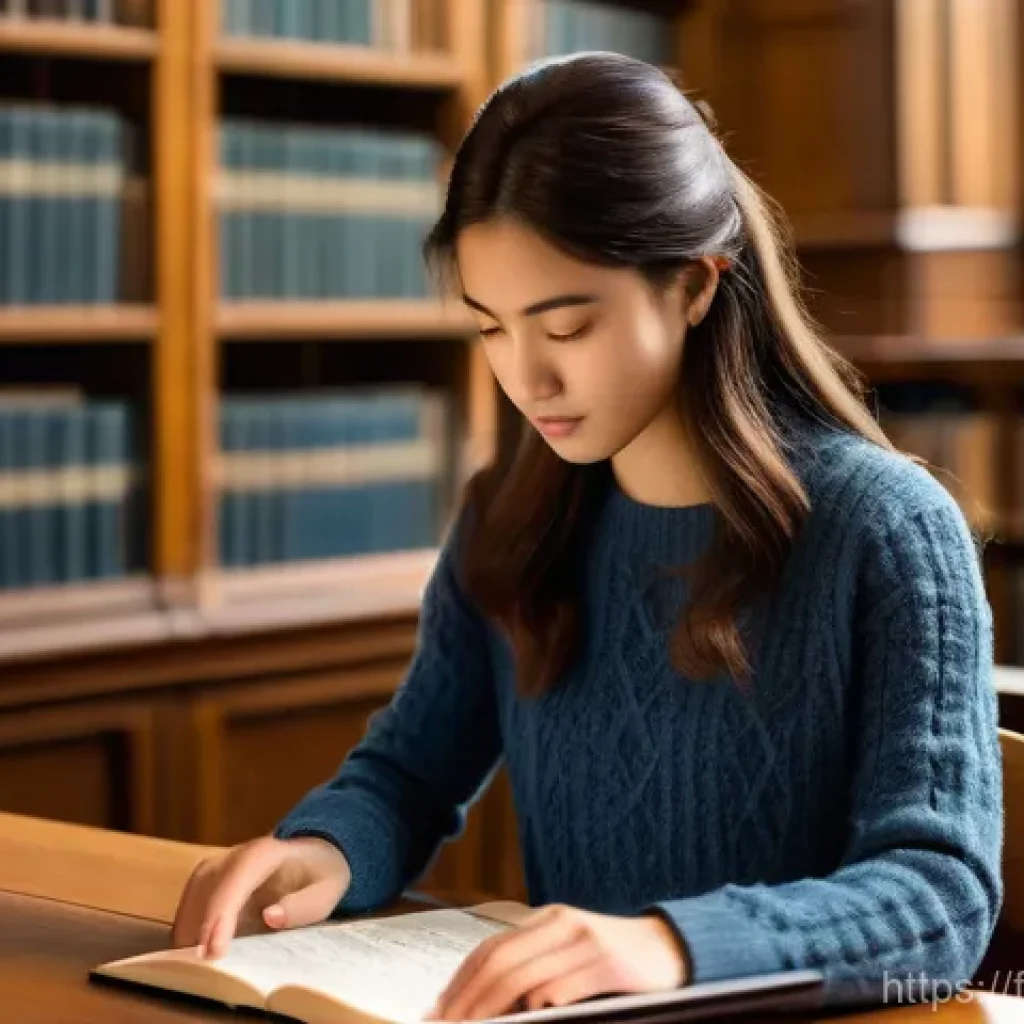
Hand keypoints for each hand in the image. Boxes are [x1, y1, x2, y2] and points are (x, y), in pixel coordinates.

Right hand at [171, 835, 350, 959]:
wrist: (313, 854)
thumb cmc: (320, 874)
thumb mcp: (327, 890)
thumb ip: (303, 906)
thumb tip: (269, 918)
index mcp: (263, 854)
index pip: (234, 884)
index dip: (221, 919)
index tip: (215, 953)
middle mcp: (234, 856)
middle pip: (206, 895)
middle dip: (202, 932)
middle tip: (209, 968)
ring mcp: (217, 866)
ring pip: (192, 903)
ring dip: (194, 934)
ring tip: (207, 963)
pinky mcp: (207, 880)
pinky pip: (190, 908)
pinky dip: (192, 931)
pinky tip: (205, 951)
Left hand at [429, 904, 688, 1020]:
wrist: (671, 947)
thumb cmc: (613, 958)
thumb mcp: (569, 953)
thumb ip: (533, 968)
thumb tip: (482, 1002)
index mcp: (547, 919)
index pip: (491, 949)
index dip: (460, 981)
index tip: (438, 1010)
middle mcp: (562, 924)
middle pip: (500, 962)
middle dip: (468, 999)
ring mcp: (585, 942)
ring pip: (525, 978)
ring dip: (493, 1010)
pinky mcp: (608, 963)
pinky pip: (561, 990)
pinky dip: (538, 1008)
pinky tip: (527, 1022)